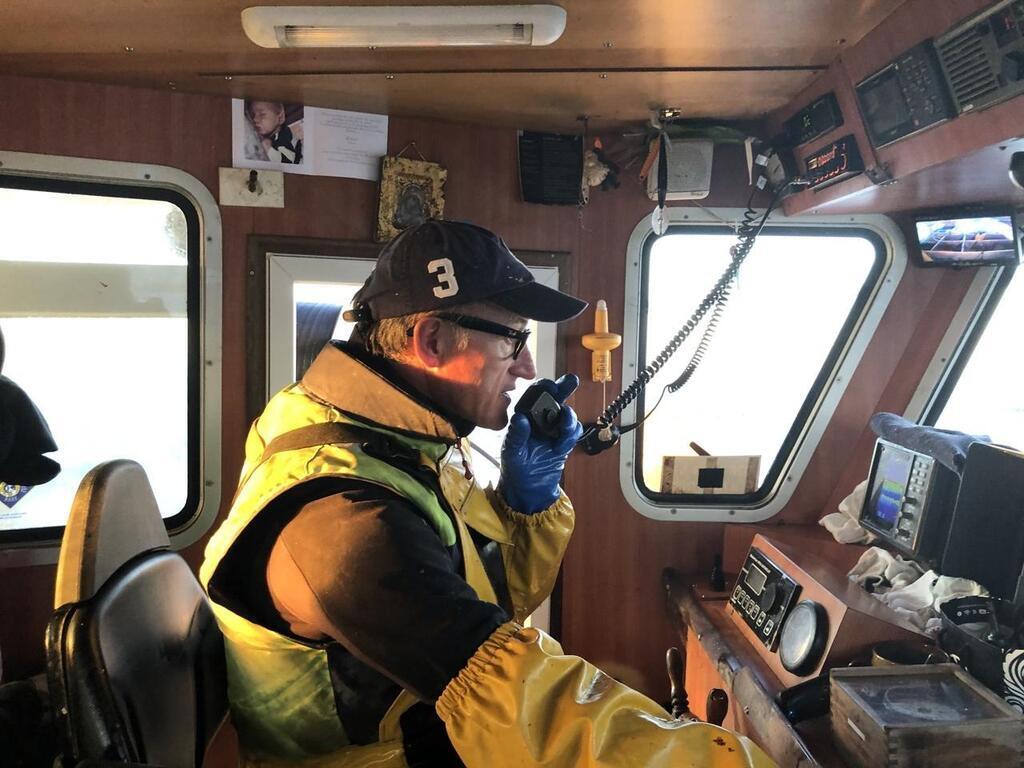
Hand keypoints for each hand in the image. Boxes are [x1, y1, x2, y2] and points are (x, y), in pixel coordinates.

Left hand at [498, 375, 582, 513]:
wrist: (528, 489)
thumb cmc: (514, 467)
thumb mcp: (511, 451)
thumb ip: (516, 435)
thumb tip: (520, 418)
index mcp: (524, 417)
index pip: (534, 396)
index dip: (542, 388)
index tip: (549, 386)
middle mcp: (540, 420)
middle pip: (554, 399)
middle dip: (564, 388)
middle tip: (571, 381)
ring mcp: (554, 430)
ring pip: (566, 415)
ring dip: (568, 416)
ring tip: (565, 421)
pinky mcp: (564, 442)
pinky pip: (573, 432)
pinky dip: (571, 434)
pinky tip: (563, 442)